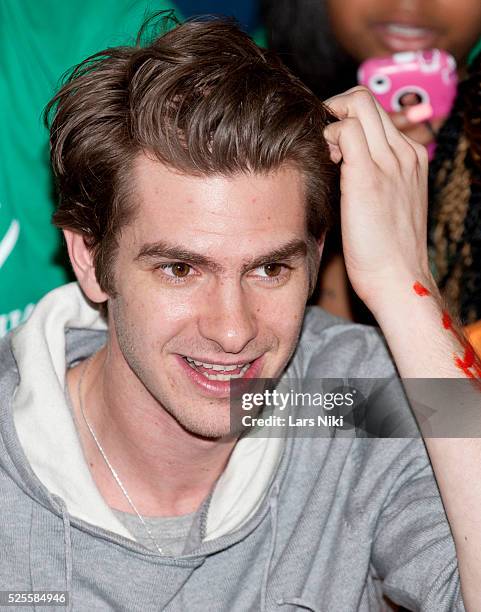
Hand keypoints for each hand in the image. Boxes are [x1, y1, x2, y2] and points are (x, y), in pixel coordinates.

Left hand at [323, 87, 432, 313]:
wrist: (398, 278)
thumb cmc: (386, 250)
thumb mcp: (387, 204)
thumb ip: (372, 177)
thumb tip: (341, 162)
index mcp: (411, 158)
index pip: (376, 113)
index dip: (347, 118)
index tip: (332, 143)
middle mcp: (404, 153)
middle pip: (366, 99)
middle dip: (334, 110)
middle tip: (321, 141)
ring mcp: (389, 161)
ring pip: (357, 104)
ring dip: (330, 120)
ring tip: (325, 155)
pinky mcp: (368, 175)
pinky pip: (345, 129)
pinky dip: (327, 136)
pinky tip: (325, 162)